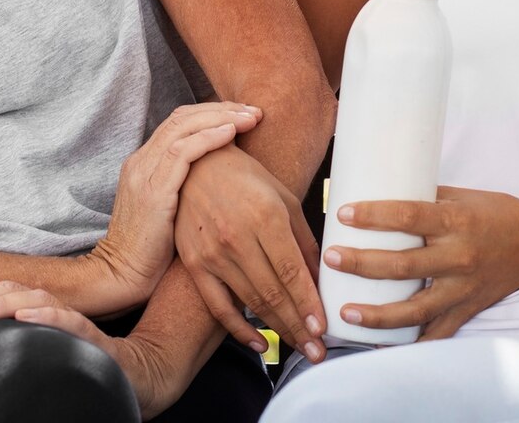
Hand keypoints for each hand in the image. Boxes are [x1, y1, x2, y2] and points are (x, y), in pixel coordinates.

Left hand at [0, 282, 187, 417]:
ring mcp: (71, 320)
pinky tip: (25, 316)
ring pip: (32, 300)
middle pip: (5, 290)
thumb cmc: (82, 364)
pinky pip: (69, 322)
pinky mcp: (93, 338)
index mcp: (33, 310)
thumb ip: (10, 343)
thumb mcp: (36, 352)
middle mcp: (50, 308)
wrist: (138, 376)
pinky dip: (46, 316)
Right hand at [87, 102, 262, 311]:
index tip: (242, 114)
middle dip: (220, 109)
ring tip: (249, 117)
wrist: (121, 276)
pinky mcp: (152, 192)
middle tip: (252, 109)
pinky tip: (231, 133)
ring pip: (182, 127)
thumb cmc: (153, 250)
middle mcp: (141, 162)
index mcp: (144, 163)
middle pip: (182, 117)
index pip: (178, 122)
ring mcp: (144, 174)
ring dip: (220, 118)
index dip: (211, 113)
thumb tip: (222, 176)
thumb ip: (185, 186)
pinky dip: (209, 138)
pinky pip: (182, 153)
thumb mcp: (168, 209)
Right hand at [174, 144, 326, 361]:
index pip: (291, 271)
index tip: (322, 328)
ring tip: (299, 348)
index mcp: (265, 217)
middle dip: (298, 326)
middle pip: (273, 293)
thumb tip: (321, 277)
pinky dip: (239, 330)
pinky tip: (259, 344)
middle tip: (318, 351)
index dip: (308, 303)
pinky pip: (219, 306)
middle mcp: (238, 238)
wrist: (195, 167)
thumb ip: (303, 239)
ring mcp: (214, 254)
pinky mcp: (195, 264)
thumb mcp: (283, 198)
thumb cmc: (246, 178)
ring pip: (251, 303)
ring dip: (278, 330)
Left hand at [324, 187, 518, 340]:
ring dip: (378, 314)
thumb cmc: (496, 213)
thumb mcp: (461, 196)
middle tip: (331, 259)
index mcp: (456, 221)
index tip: (343, 214)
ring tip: (346, 312)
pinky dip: (409, 343)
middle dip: (363, 264)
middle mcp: (460, 257)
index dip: (374, 216)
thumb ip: (423, 198)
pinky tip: (380, 345)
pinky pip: (436, 334)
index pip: (409, 216)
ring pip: (416, 309)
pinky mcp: (468, 310)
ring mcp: (464, 289)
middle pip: (404, 265)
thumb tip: (375, 188)